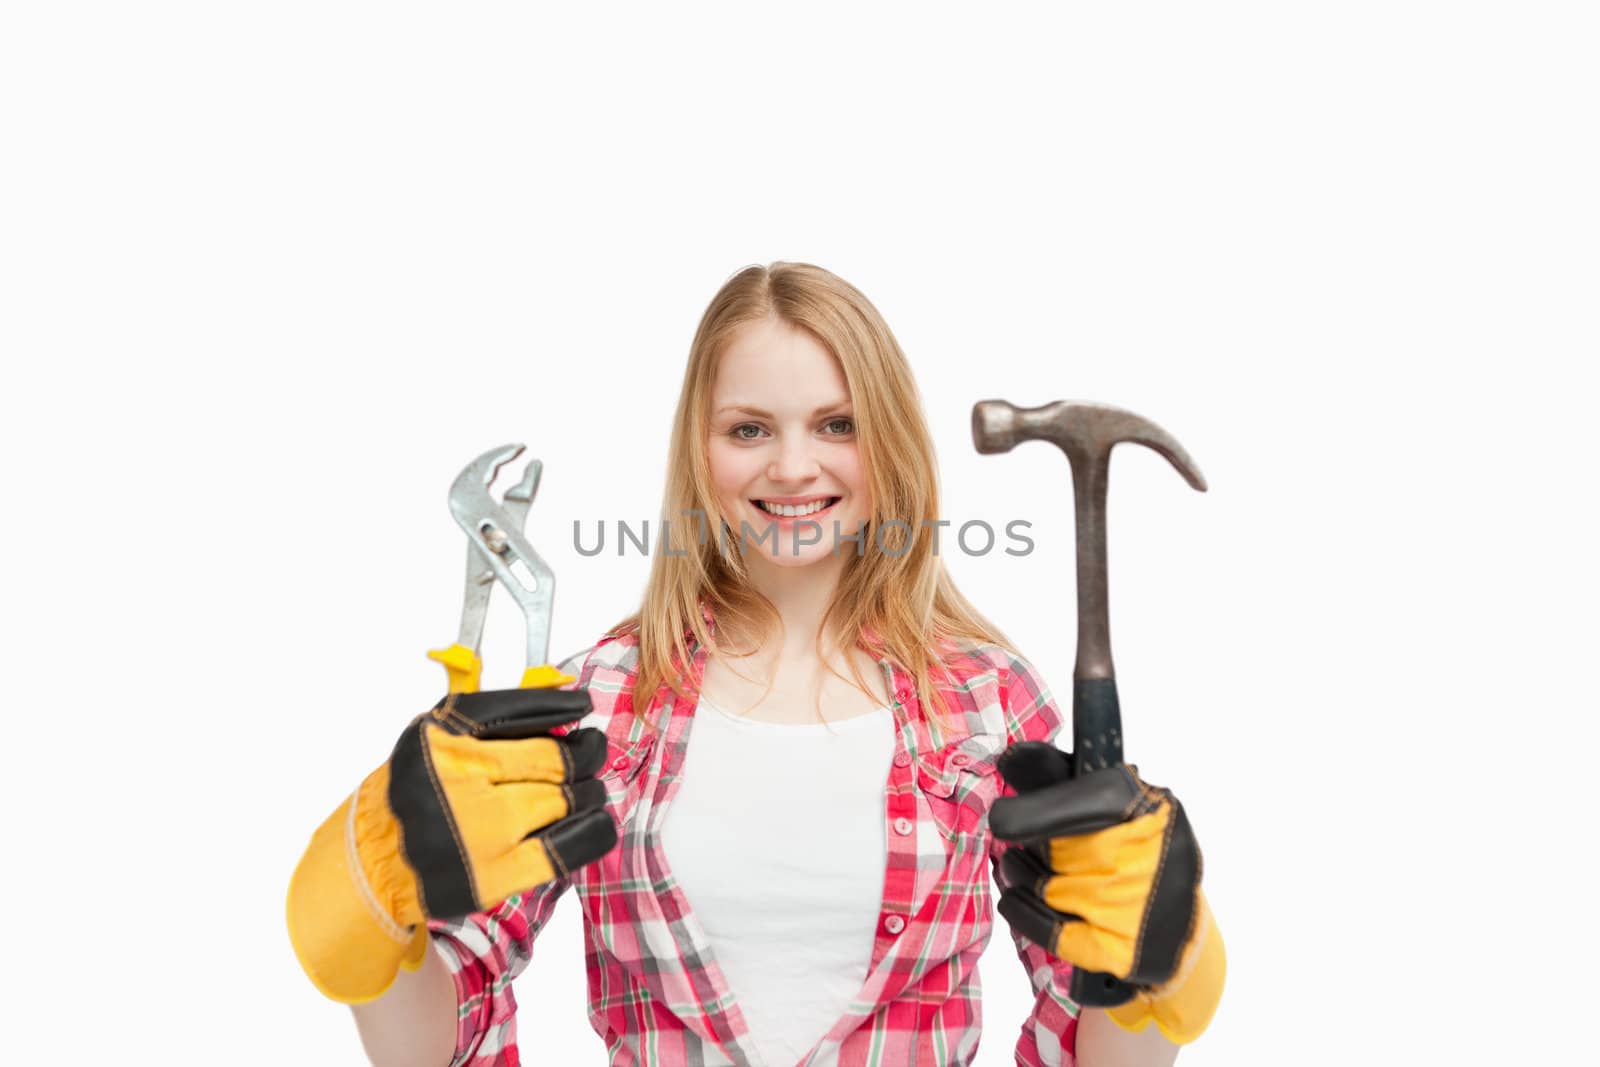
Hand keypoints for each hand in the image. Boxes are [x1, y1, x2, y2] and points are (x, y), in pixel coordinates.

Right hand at [287, 687, 617, 1003]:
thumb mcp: (434, 743)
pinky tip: (597, 820)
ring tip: (588, 789)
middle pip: (553, 758)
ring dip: (588, 792)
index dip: (560, 706)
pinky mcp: (491, 875)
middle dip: (584, 754)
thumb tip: (563, 704)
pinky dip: (593, 830)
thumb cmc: (413, 797)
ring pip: (564, 799)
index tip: (582, 707)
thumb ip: (489, 722)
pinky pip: (565, 847)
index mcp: (440, 739)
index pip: (518, 709)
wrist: (371, 863)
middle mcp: (456, 781)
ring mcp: (475, 830)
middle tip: (591, 753)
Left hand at [990, 742, 1224, 1043]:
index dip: (1041, 808)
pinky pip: (1048, 926)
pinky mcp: (1120, 950)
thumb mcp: (1120, 807)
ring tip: (1017, 864)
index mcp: (1153, 811)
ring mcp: (1135, 908)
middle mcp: (1150, 859)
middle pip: (1059, 846)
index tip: (1001, 812)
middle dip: (1031, 840)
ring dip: (1021, 872)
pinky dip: (1023, 910)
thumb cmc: (1137, 853)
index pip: (1091, 801)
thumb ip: (1065, 781)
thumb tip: (1011, 756)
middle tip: (1016, 836)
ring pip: (1048, 884)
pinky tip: (1016, 896)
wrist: (1179, 931)